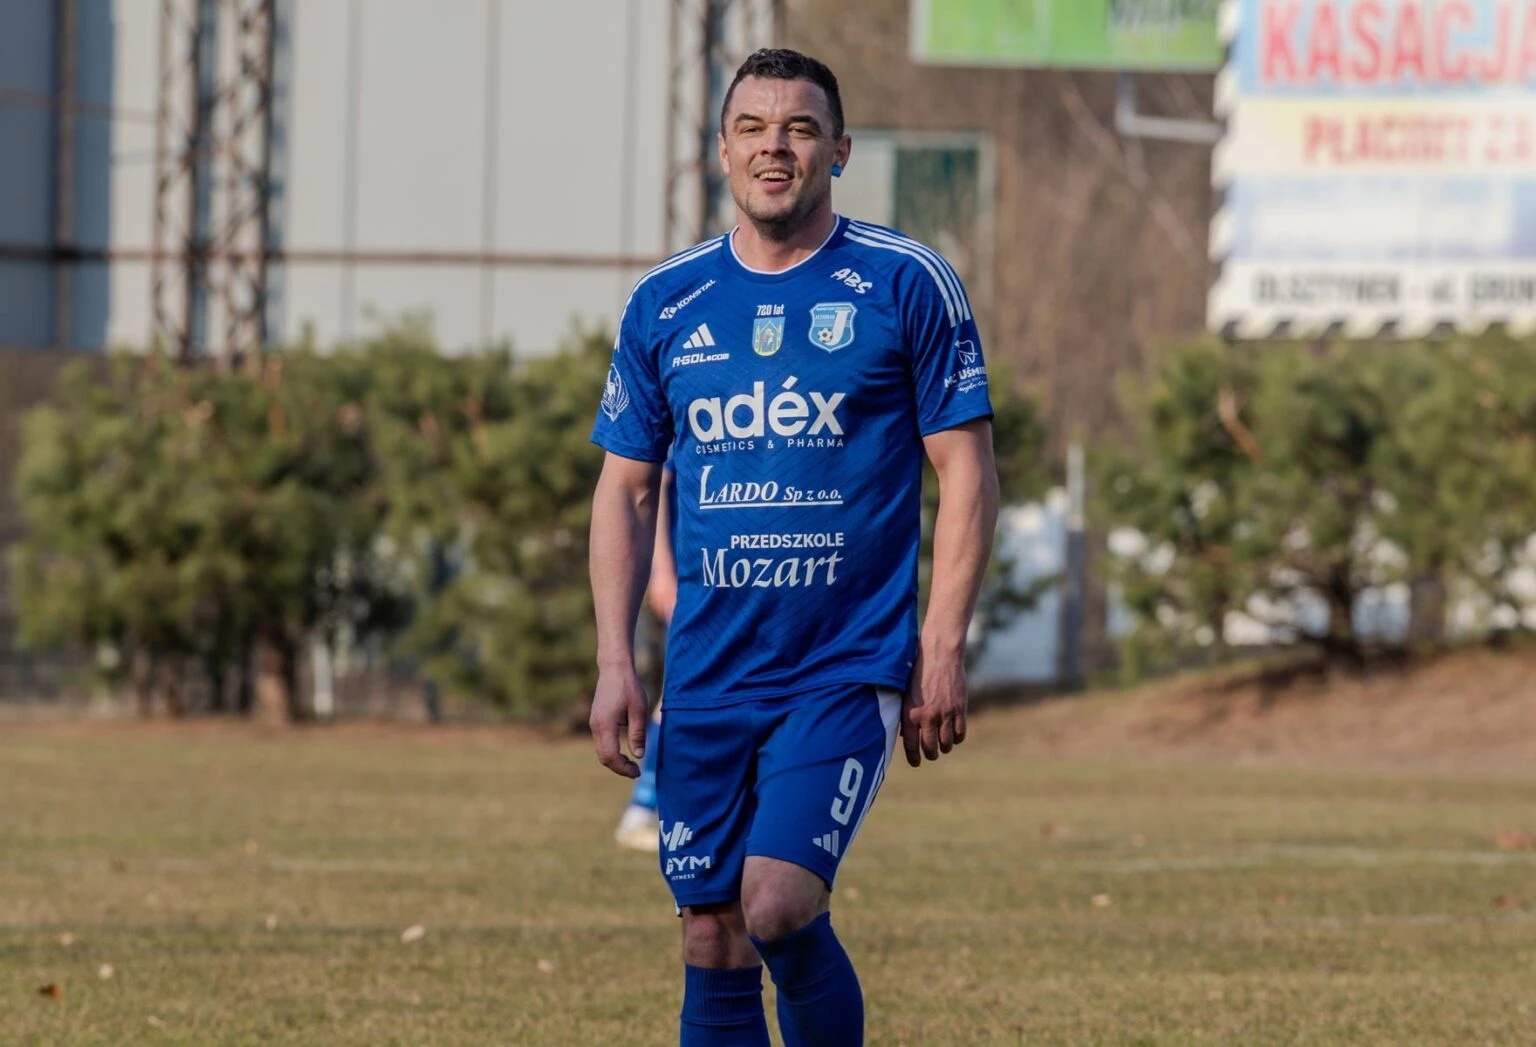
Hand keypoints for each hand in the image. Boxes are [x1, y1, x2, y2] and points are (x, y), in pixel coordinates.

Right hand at [589, 664, 649, 777]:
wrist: (614, 669)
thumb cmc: (629, 687)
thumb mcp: (638, 710)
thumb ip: (638, 733)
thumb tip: (639, 755)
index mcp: (605, 724)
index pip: (610, 756)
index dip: (623, 768)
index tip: (638, 771)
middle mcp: (595, 726)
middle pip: (603, 757)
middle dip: (619, 768)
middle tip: (637, 771)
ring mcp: (594, 724)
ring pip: (601, 751)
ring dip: (615, 761)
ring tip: (632, 764)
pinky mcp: (596, 721)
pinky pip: (601, 743)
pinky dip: (611, 752)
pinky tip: (624, 753)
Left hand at [900, 648, 967, 767]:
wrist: (939, 654)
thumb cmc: (918, 672)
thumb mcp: (906, 693)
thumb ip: (905, 714)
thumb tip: (905, 735)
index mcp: (910, 713)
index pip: (911, 745)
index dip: (914, 757)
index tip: (916, 762)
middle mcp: (927, 717)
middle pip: (930, 748)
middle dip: (931, 754)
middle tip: (931, 754)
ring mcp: (945, 714)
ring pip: (946, 743)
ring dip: (945, 747)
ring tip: (943, 745)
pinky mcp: (959, 709)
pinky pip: (960, 733)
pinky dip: (957, 738)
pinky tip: (954, 736)